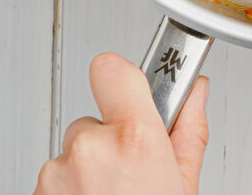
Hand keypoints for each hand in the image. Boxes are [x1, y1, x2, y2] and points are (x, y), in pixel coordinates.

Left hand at [35, 52, 208, 194]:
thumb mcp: (184, 186)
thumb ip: (189, 131)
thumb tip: (196, 92)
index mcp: (133, 138)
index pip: (112, 68)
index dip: (122, 78)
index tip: (131, 91)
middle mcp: (90, 149)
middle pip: (94, 120)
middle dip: (110, 142)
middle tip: (130, 177)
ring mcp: (57, 175)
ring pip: (72, 153)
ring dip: (87, 172)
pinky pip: (55, 180)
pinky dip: (69, 193)